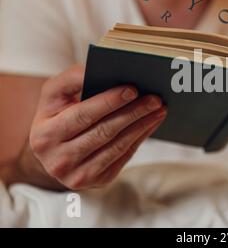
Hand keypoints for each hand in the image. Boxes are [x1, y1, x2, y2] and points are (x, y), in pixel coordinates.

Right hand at [17, 65, 166, 189]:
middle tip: (155, 99)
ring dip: (142, 125)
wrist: (52, 151)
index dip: (109, 102)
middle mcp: (57, 159)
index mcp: (44, 135)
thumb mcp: (54, 96)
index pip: (82, 115)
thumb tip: (97, 68)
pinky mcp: (96, 181)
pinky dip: (140, 138)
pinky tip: (151, 123)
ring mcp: (77, 175)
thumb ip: (71, 79)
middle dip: (133, 112)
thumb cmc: (57, 114)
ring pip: (117, 146)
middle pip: (104, 132)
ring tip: (160, 109)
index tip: (133, 89)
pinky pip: (123, 156)